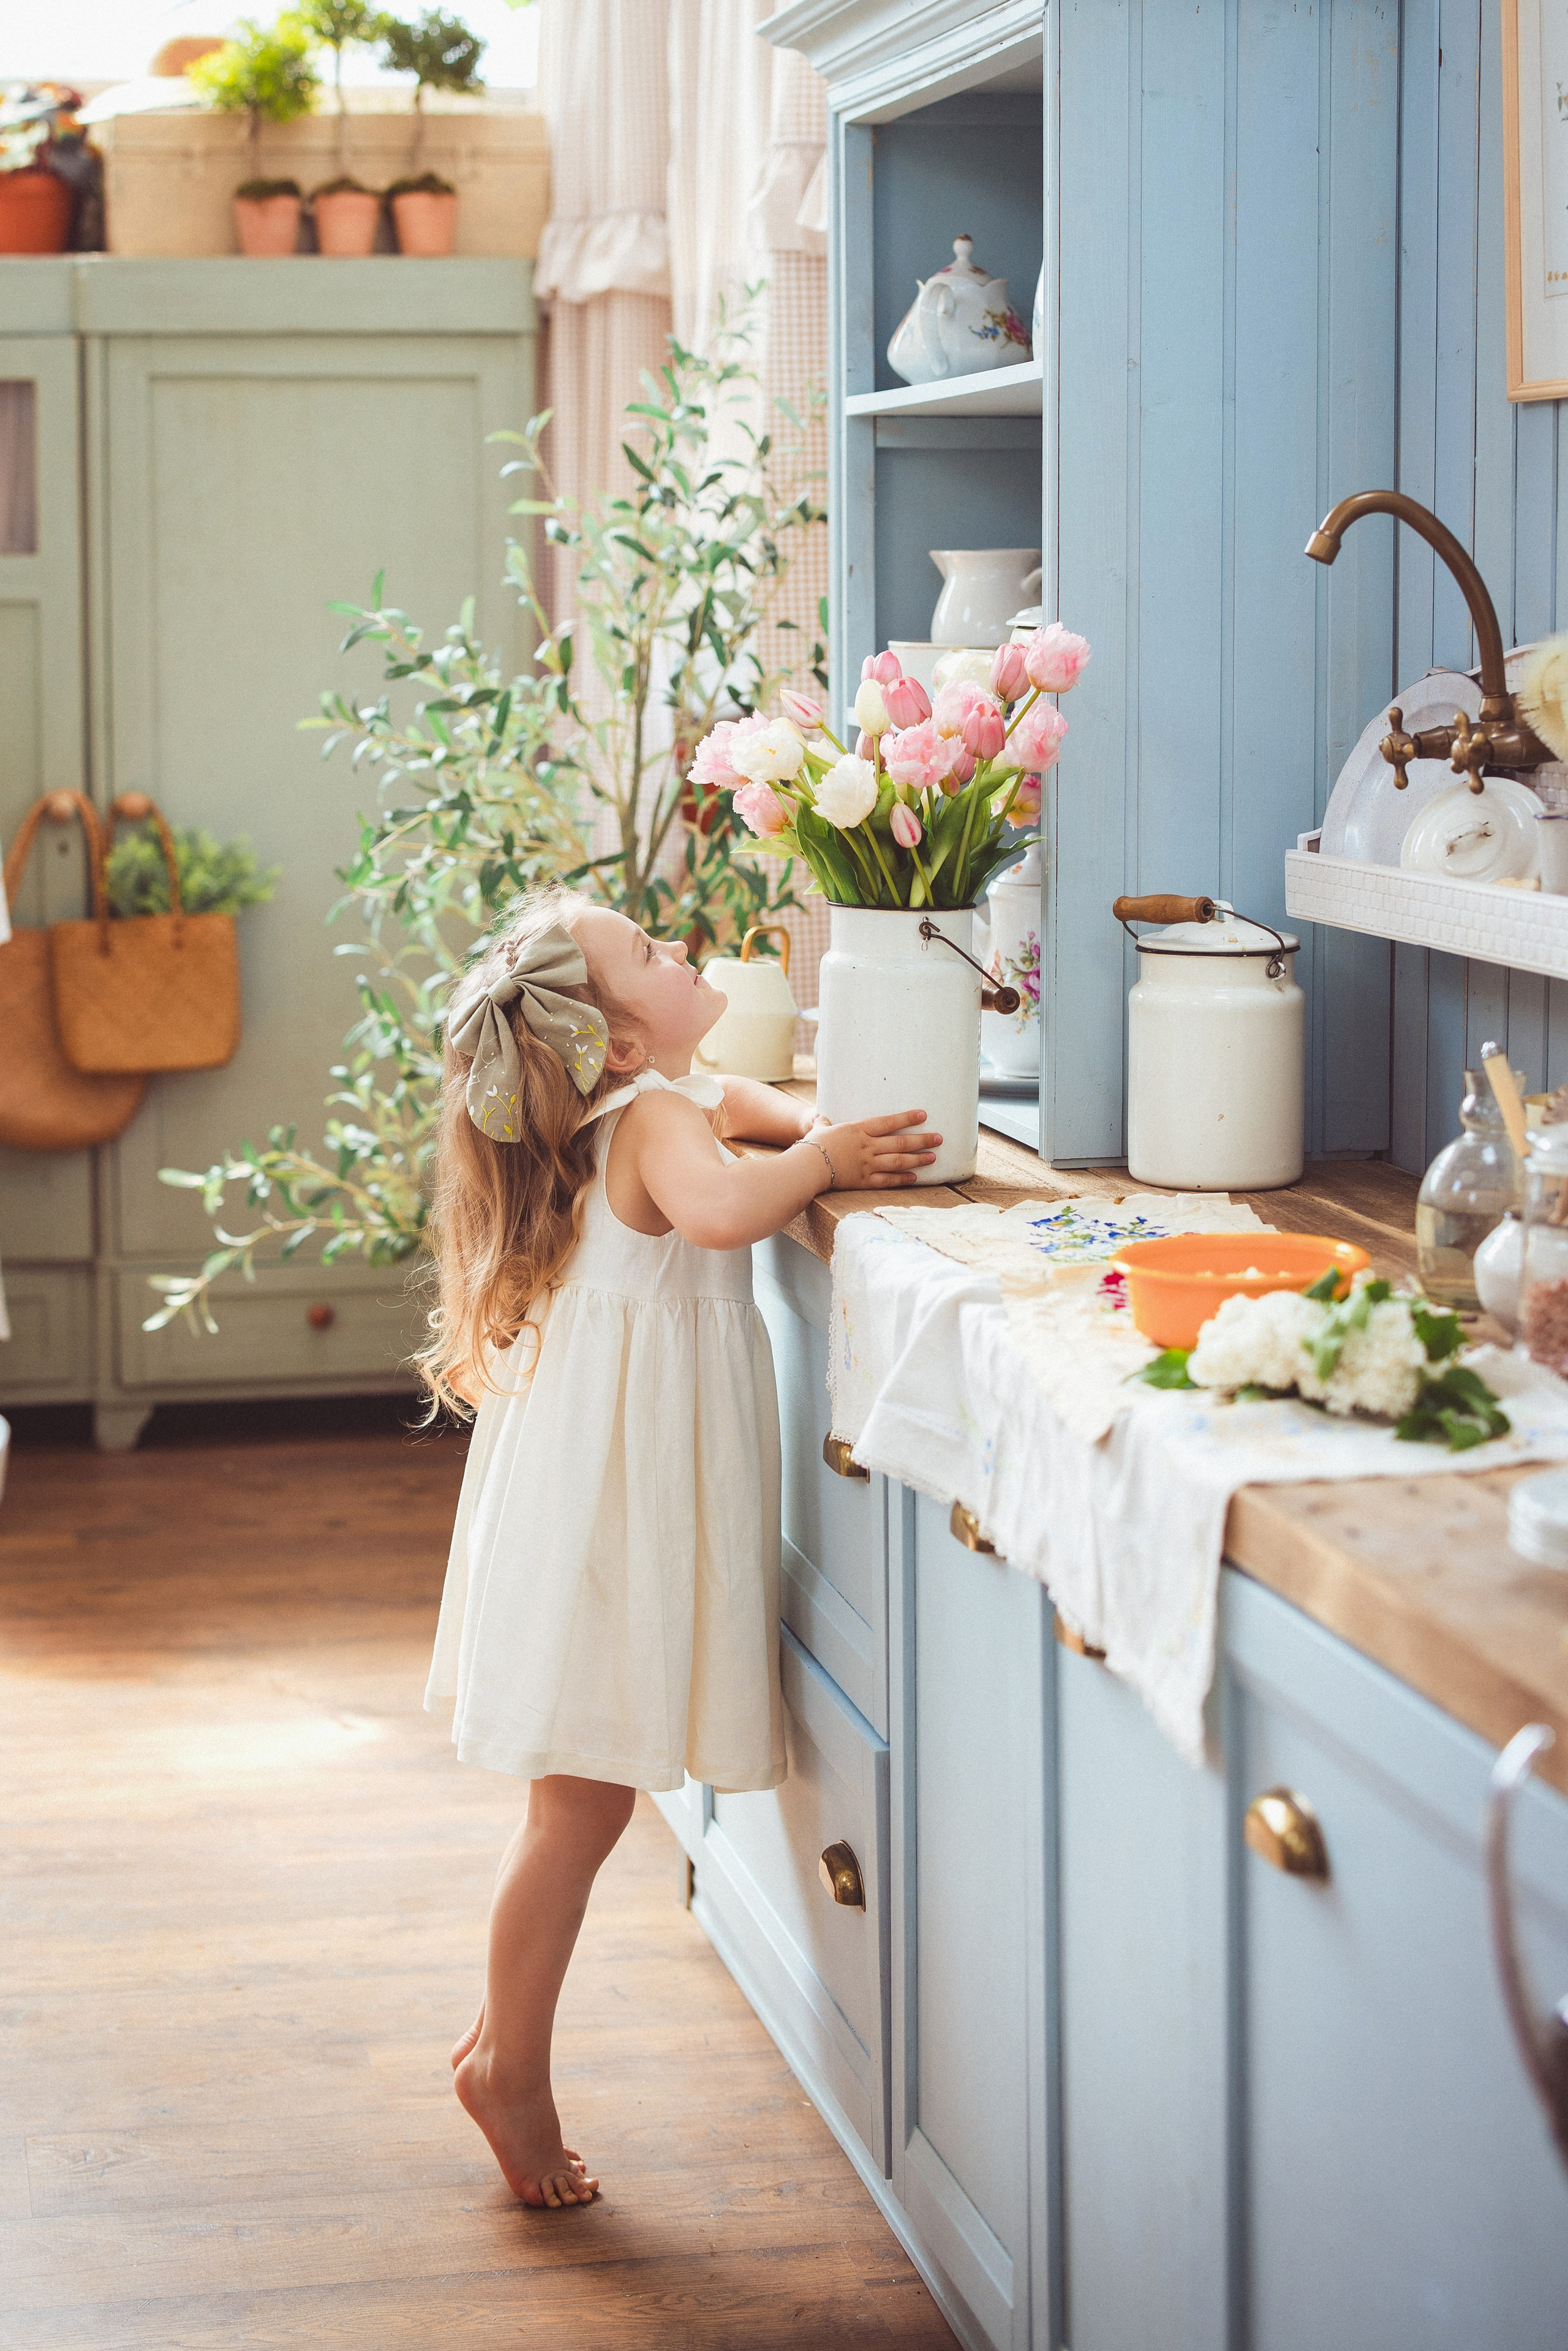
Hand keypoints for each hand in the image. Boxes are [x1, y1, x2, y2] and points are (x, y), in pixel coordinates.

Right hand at [806, 1108, 942, 1189]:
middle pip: (900, 1142)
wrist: (808, 1167)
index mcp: (859, 1130)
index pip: (889, 1122)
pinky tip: (915, 1178)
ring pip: (899, 1160)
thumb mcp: (819, 1129)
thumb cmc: (811, 1146)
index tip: (923, 1115)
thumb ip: (823, 1122)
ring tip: (933, 1157)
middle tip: (939, 1138)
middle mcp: (867, 1146)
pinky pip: (888, 1180)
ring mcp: (868, 1164)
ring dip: (918, 1159)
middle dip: (922, 1140)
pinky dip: (902, 1179)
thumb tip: (819, 1115)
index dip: (907, 1118)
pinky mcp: (865, 1181)